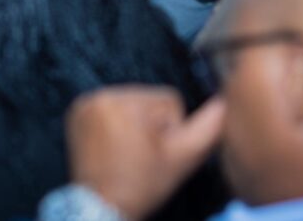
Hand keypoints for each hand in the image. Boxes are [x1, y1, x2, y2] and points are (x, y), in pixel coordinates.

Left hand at [67, 86, 224, 219]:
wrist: (102, 207)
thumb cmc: (142, 185)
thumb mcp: (182, 158)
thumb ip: (209, 128)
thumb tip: (226, 103)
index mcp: (126, 102)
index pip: (169, 100)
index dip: (171, 130)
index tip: (155, 152)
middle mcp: (102, 95)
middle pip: (148, 100)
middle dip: (151, 126)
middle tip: (140, 155)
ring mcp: (86, 103)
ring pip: (130, 103)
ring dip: (134, 124)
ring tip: (126, 152)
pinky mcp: (77, 111)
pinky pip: (109, 107)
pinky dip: (113, 123)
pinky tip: (111, 146)